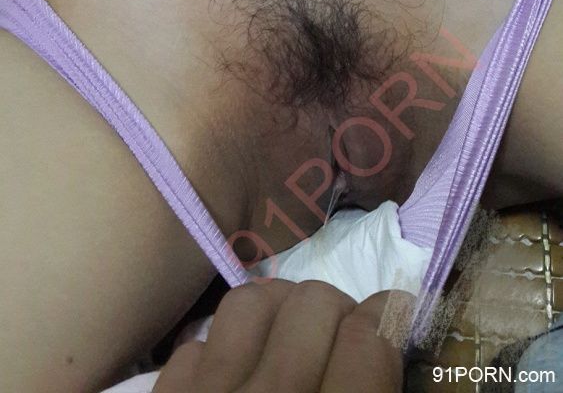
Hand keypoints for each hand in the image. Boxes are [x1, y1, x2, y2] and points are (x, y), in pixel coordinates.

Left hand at [153, 280, 412, 392]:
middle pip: (316, 304)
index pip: (369, 340)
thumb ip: (376, 385)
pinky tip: (231, 372)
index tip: (393, 313)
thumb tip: (398, 337)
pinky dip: (218, 350)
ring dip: (277, 312)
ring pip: (252, 302)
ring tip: (285, 334)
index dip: (389, 318)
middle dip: (337, 311)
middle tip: (341, 335)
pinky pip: (195, 344)